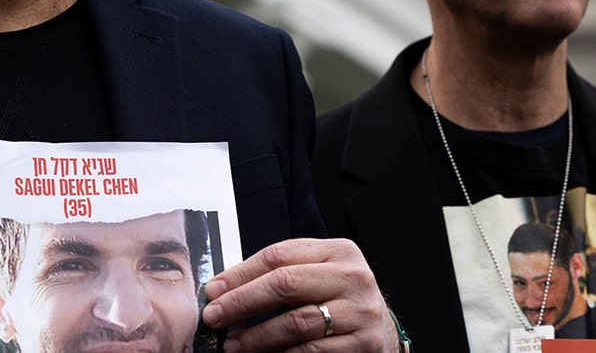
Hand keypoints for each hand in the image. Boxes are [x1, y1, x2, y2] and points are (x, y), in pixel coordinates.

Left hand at [200, 237, 397, 351]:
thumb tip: (223, 290)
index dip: (241, 273)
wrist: (381, 333)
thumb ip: (283, 275)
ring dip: (256, 337)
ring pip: (295, 323)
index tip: (213, 290)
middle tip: (214, 317)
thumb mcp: (319, 276)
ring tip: (232, 345)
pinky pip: (311, 351)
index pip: (279, 256)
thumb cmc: (339, 302)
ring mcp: (360, 312)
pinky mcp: (362, 345)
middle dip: (242, 301)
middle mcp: (353, 277)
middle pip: (285, 284)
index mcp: (339, 251)